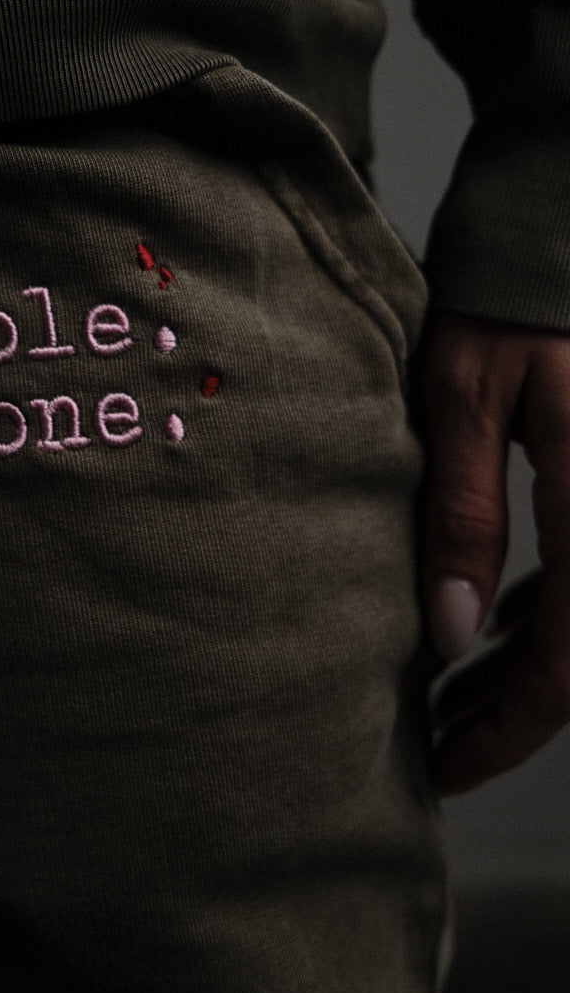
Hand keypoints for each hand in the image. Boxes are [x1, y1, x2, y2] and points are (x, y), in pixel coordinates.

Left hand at [418, 310, 569, 793]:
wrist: (567, 223)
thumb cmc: (513, 295)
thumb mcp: (466, 396)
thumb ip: (464, 517)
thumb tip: (450, 638)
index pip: (566, 669)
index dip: (505, 734)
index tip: (443, 769)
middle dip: (513, 716)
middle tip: (435, 745)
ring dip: (528, 669)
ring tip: (450, 698)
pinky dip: (548, 613)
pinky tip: (496, 621)